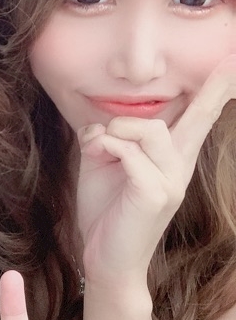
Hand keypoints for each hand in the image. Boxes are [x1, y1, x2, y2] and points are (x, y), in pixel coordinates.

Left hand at [77, 56, 235, 284]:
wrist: (104, 259)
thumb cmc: (106, 212)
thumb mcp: (104, 165)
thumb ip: (108, 139)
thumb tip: (101, 123)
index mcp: (173, 157)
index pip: (200, 117)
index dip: (218, 89)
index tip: (234, 61)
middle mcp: (180, 166)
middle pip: (198, 115)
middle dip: (216, 88)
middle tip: (233, 60)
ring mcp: (172, 180)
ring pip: (151, 128)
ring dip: (116, 130)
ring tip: (100, 148)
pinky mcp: (155, 193)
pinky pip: (130, 152)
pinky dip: (107, 148)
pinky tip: (97, 157)